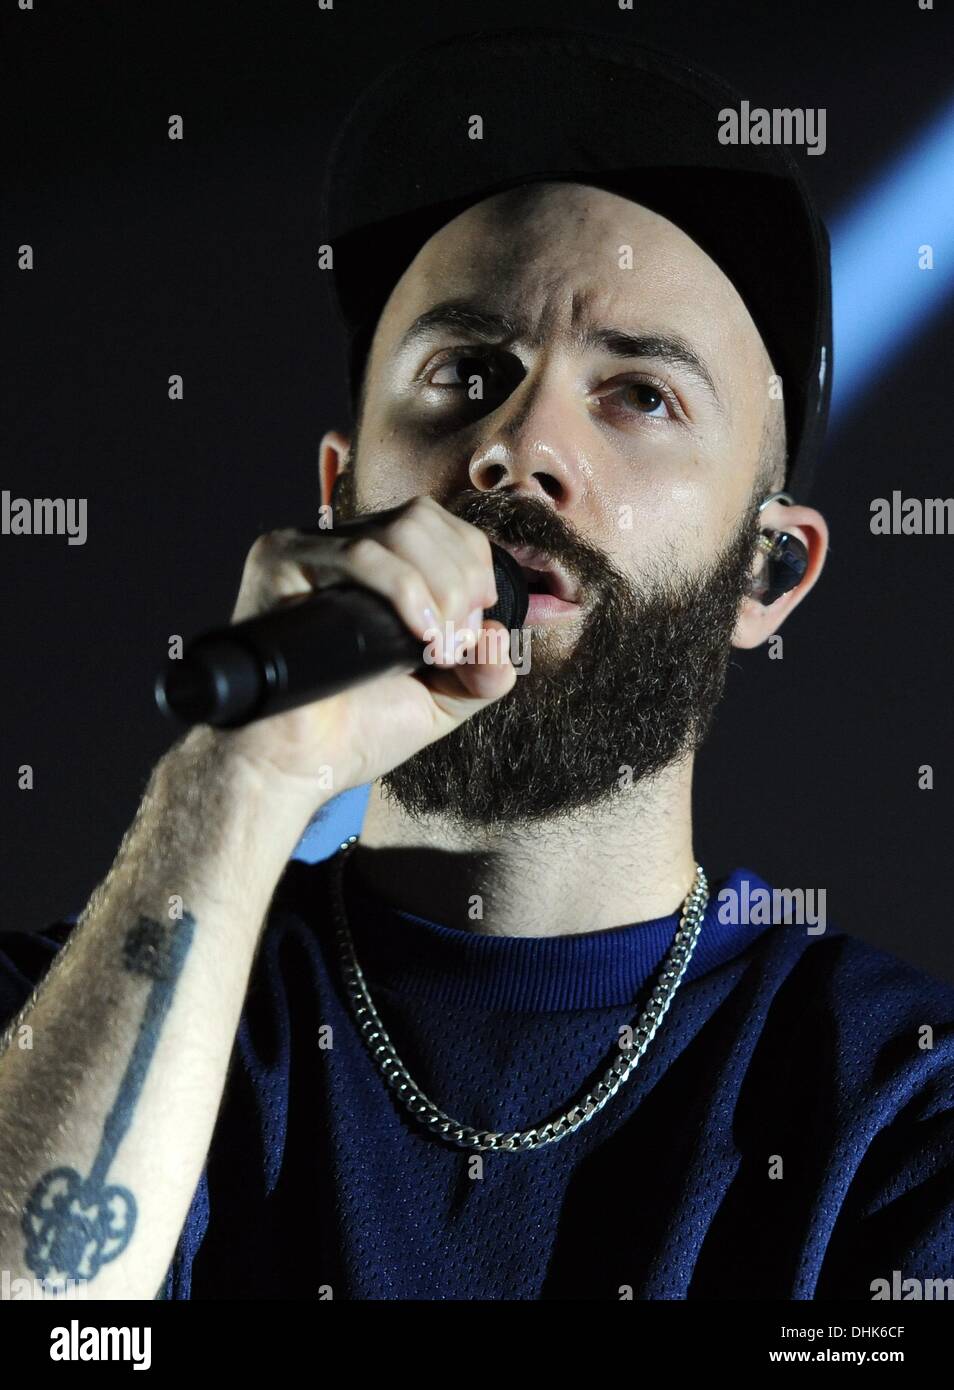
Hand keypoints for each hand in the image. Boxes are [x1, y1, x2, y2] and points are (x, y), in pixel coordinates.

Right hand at [208, 496, 516, 808]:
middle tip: (454, 646)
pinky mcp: (282, 561)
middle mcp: (342, 549)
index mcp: (378, 567)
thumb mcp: (443, 699)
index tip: (471, 631)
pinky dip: (405, 589)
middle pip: (424, 519)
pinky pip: (359, 553)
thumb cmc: (357, 732)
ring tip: (437, 646)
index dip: (471, 566)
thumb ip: (485, 671)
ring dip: (440, 587)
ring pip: (400, 529)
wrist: (296, 766)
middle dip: (461, 581)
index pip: (438, 524)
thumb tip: (499, 634)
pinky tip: (419, 633)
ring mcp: (310, 550)